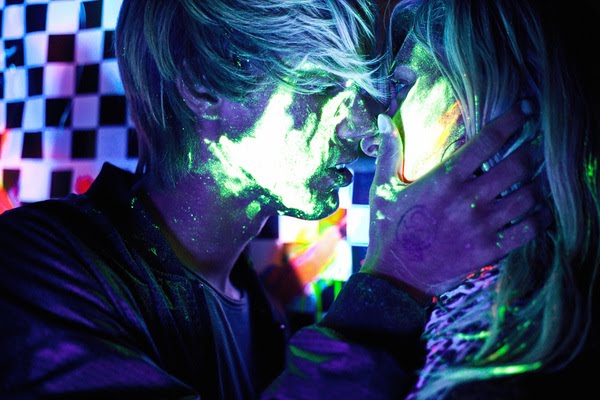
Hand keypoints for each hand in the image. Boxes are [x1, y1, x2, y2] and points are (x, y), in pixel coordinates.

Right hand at [360, 100, 551, 303]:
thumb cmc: (388, 229)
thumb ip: (389, 152)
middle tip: (533, 147)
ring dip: (536, 184)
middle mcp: (467, 200)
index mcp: (443, 180)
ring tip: (535, 178)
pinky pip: (529, 229)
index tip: (524, 110)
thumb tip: (385, 118)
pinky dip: (539, 217)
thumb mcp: (383, 189)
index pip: (487, 142)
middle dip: (530, 151)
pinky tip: (537, 211)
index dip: (512, 121)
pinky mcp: (490, 250)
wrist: (396, 277)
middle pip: (517, 165)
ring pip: (528, 196)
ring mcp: (481, 227)